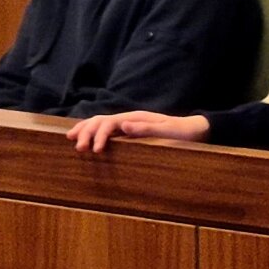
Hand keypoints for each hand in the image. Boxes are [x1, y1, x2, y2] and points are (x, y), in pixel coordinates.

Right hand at [70, 110, 206, 153]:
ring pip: (102, 123)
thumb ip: (147, 128)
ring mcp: (130, 124)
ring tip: (71, 139)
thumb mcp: (169, 132)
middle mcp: (131, 119)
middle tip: (77, 148)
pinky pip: (108, 131)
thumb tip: (123, 125)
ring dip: (86, 130)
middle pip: (101, 120)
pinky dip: (94, 133)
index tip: (93, 150)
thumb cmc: (184, 132)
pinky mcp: (131, 132)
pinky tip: (85, 139)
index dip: (99, 135)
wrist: (197, 130)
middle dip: (86, 132)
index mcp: (137, 118)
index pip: (110, 122)